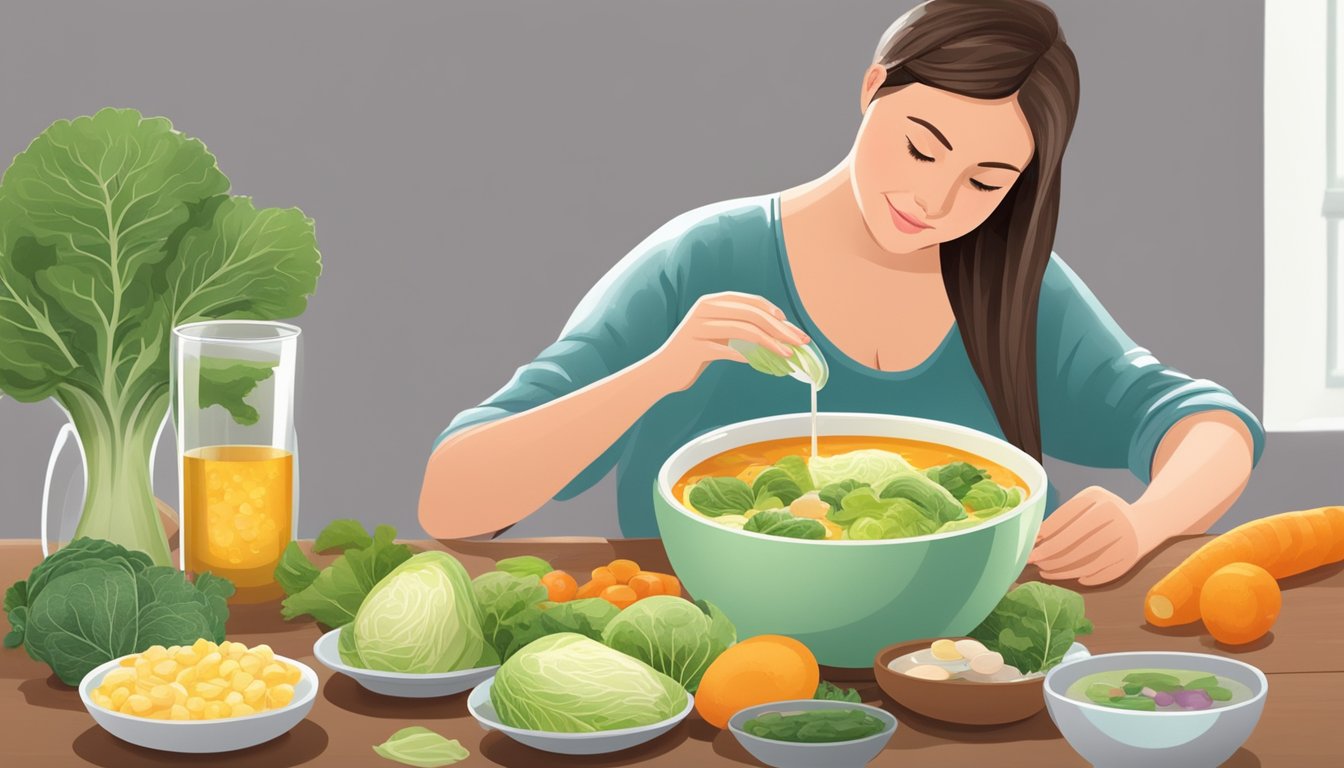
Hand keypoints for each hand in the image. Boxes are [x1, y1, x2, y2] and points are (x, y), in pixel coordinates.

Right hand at [649, 292, 809, 391]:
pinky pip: (728, 350)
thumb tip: (779, 335)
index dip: (774, 312)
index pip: (750, 301)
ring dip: (770, 344)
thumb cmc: (695, 352)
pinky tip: (760, 364)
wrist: (662, 370)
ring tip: (787, 355)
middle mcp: (705, 309)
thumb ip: (740, 329)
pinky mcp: (695, 348)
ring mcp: (698, 328)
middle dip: (779, 329)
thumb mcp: (717, 334)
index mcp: (712, 301)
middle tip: (799, 342)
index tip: (791, 326)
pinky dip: (747, 357)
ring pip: (743, 331)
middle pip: (751, 315)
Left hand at [1027, 486, 1159, 585]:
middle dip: (1049, 555)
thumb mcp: (1088, 502)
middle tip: (1033, 560)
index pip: (1066, 517)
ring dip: (1060, 569)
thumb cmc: (1106, 511)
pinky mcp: (1129, 560)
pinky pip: (1100, 573)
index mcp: (1100, 500)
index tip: (1030, 543)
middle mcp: (1114, 519)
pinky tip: (1068, 576)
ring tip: (1044, 570)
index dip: (1046, 533)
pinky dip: (1081, 576)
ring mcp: (1123, 541)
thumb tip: (1037, 537)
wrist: (1145, 523)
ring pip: (1084, 562)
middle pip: (1074, 543)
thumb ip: (1064, 514)